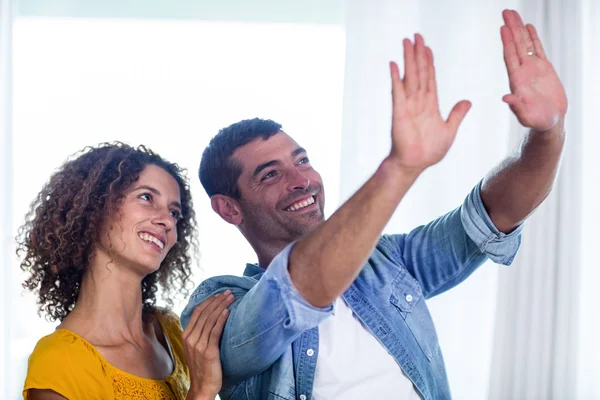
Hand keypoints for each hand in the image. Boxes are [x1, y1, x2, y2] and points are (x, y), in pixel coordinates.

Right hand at [182, 290, 233, 399]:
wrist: (202, 386)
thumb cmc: (203, 366)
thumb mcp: (196, 347)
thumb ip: (200, 333)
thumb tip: (211, 318)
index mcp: (186, 335)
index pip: (197, 312)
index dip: (209, 301)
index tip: (219, 294)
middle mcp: (190, 338)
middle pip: (205, 313)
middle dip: (217, 300)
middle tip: (228, 292)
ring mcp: (198, 344)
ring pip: (210, 319)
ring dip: (221, 306)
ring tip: (231, 298)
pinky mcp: (208, 351)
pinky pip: (215, 331)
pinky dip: (221, 319)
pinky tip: (227, 311)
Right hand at [388, 34, 470, 171]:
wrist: (414, 164)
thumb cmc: (429, 151)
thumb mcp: (449, 130)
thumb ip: (457, 114)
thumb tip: (467, 101)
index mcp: (430, 105)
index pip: (430, 78)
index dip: (429, 62)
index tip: (427, 48)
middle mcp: (418, 101)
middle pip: (419, 72)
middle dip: (418, 54)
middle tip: (416, 36)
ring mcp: (408, 105)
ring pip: (409, 77)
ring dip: (408, 59)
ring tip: (406, 43)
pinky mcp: (399, 112)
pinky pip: (397, 92)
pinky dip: (396, 78)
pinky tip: (394, 65)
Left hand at [500, 9, 567, 130]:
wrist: (549, 121)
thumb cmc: (536, 121)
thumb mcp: (525, 116)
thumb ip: (516, 107)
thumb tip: (505, 98)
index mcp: (517, 81)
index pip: (510, 57)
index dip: (507, 42)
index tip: (502, 28)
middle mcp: (522, 71)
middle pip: (516, 45)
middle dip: (511, 28)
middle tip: (506, 11)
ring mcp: (532, 68)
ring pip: (525, 44)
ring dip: (519, 29)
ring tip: (513, 13)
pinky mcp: (544, 68)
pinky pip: (537, 49)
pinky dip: (533, 38)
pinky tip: (528, 27)